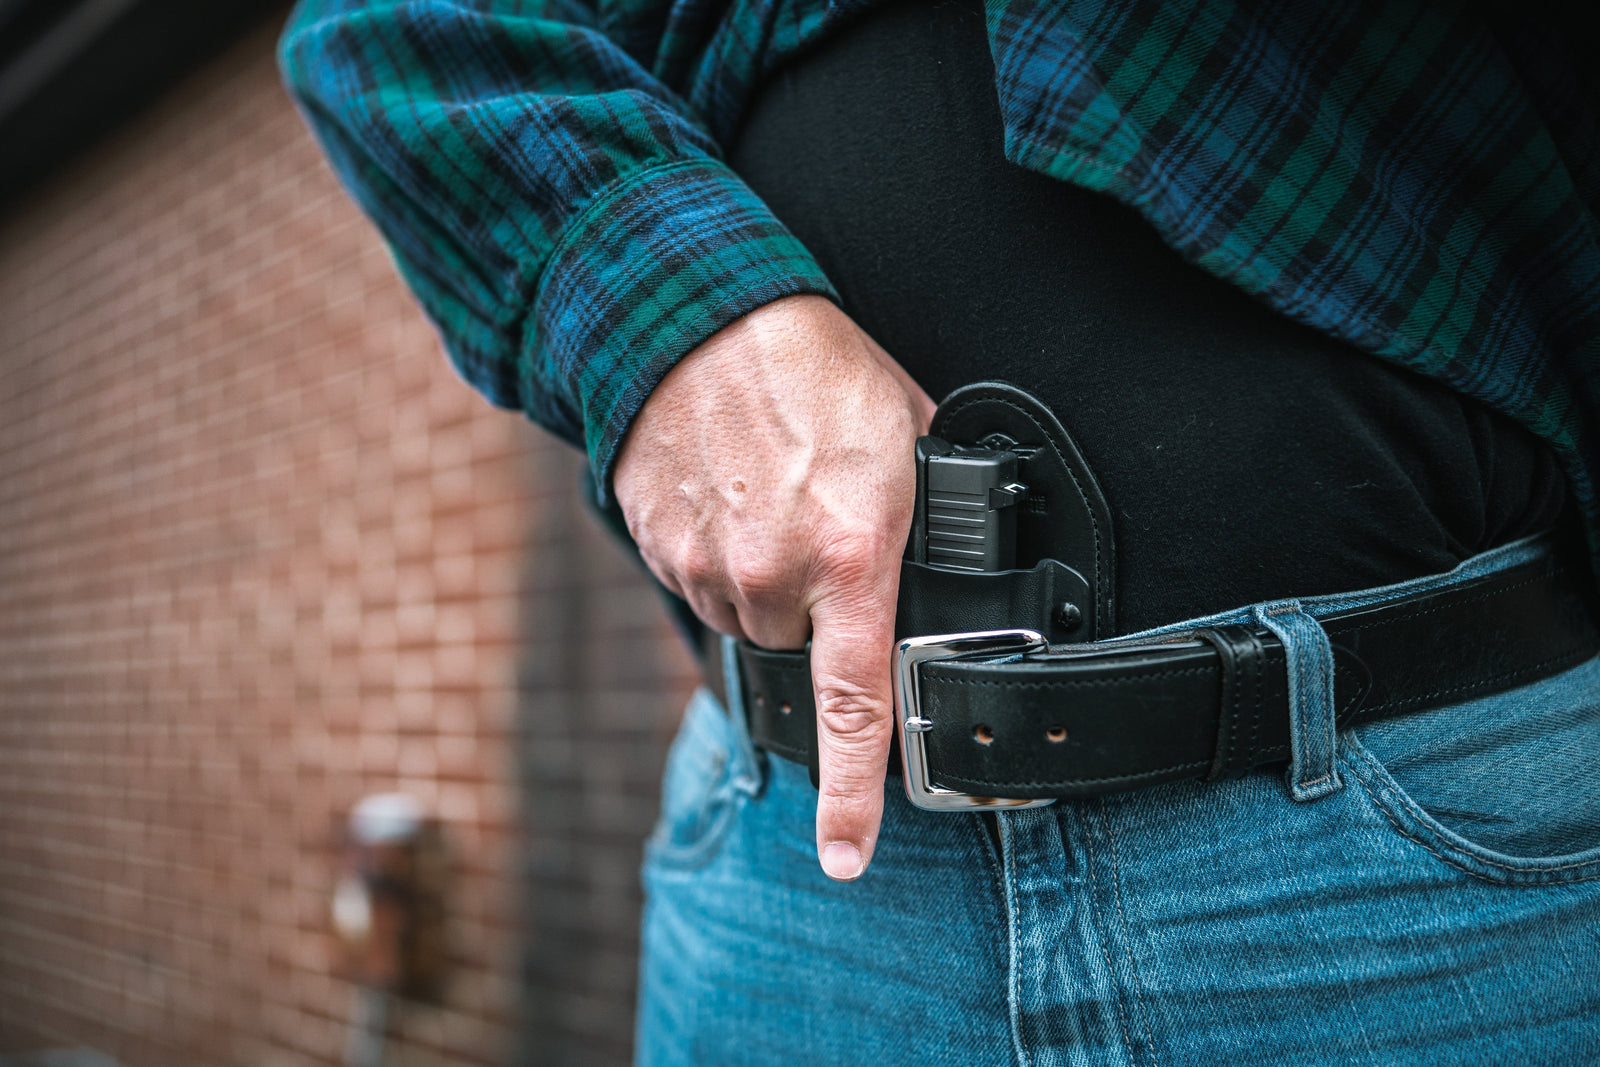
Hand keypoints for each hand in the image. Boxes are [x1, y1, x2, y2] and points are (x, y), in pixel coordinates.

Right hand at [614, 295, 934, 880]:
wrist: (694, 316)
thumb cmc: (810, 364)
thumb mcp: (902, 431)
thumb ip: (922, 508)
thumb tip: (943, 540)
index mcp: (850, 558)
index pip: (858, 705)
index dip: (854, 795)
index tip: (844, 856)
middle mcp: (772, 579)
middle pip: (798, 645)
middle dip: (813, 603)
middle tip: (820, 522)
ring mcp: (707, 567)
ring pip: (747, 614)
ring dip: (763, 577)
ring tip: (771, 494)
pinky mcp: (658, 548)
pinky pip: (700, 581)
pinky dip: (718, 553)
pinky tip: (729, 491)